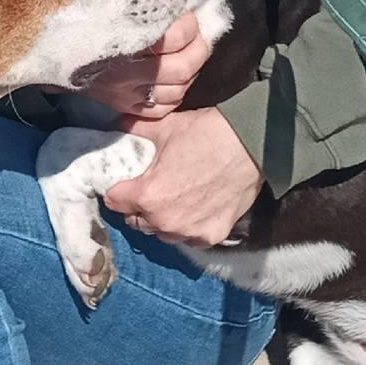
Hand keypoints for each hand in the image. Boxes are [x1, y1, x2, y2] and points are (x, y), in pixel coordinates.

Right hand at [80, 10, 211, 116]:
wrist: (50, 47)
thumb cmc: (82, 18)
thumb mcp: (109, 1)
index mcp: (122, 39)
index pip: (175, 37)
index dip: (190, 25)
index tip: (187, 14)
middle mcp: (126, 72)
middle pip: (183, 67)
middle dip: (198, 48)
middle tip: (196, 35)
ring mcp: (126, 93)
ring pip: (177, 91)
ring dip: (190, 72)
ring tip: (187, 55)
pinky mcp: (123, 106)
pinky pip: (161, 109)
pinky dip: (174, 95)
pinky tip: (172, 80)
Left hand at [104, 107, 262, 247]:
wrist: (250, 144)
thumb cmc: (206, 133)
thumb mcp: (164, 127)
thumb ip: (134, 130)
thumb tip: (118, 126)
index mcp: (147, 195)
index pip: (114, 201)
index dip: (117, 190)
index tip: (124, 184)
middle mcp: (164, 221)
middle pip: (137, 221)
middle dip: (138, 207)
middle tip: (150, 190)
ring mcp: (189, 231)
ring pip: (162, 233)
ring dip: (162, 220)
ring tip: (174, 200)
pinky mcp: (211, 236)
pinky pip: (189, 238)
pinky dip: (189, 227)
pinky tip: (195, 209)